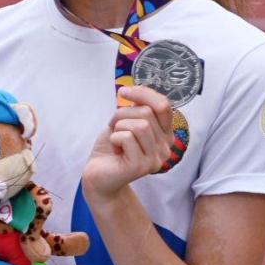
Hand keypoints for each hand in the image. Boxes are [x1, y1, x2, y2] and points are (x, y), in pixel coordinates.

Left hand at [82, 85, 173, 202]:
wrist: (98, 174)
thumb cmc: (112, 146)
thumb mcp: (126, 121)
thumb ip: (138, 108)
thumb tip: (135, 90)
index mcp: (166, 133)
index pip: (164, 105)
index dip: (144, 94)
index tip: (123, 92)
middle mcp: (166, 147)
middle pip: (147, 113)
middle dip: (123, 114)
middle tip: (114, 128)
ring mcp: (156, 158)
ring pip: (140, 125)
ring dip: (119, 127)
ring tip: (116, 140)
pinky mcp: (142, 166)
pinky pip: (127, 137)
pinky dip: (115, 138)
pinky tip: (115, 149)